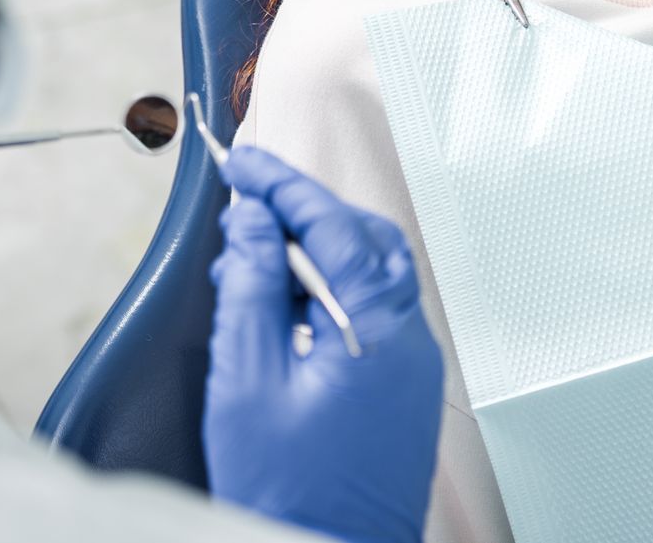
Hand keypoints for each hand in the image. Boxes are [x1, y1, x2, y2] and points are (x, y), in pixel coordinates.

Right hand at [203, 147, 441, 542]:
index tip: (241, 165)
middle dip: (304, 214)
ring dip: (313, 254)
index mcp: (376, 331)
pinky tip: (277, 312)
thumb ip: (253, 288)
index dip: (283, 186)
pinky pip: (369, 315)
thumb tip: (257, 223)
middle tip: (246, 209)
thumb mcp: (246, 377)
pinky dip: (325, 295)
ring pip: (369, 275)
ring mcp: (411, 366)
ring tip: (249, 266)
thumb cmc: (286, 488)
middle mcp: (408, 340)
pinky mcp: (400, 390)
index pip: (333, 225)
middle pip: (365, 240)